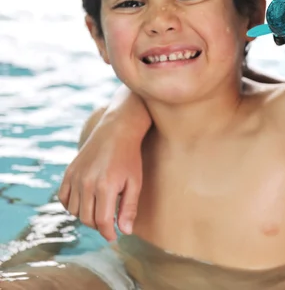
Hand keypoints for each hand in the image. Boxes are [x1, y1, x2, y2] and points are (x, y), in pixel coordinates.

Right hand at [58, 115, 143, 241]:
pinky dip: (71, 206)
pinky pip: (64, 198)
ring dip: (86, 216)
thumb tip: (125, 231)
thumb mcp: (135, 182)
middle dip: (99, 226)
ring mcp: (75, 177)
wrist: (116, 131)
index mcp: (105, 187)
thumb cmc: (129, 158)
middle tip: (110, 224)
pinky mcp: (68, 172)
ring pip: (74, 211)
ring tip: (100, 212)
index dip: (108, 233)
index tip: (114, 237)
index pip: (102, 221)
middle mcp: (87, 183)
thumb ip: (129, 208)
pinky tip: (85, 204)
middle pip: (87, 218)